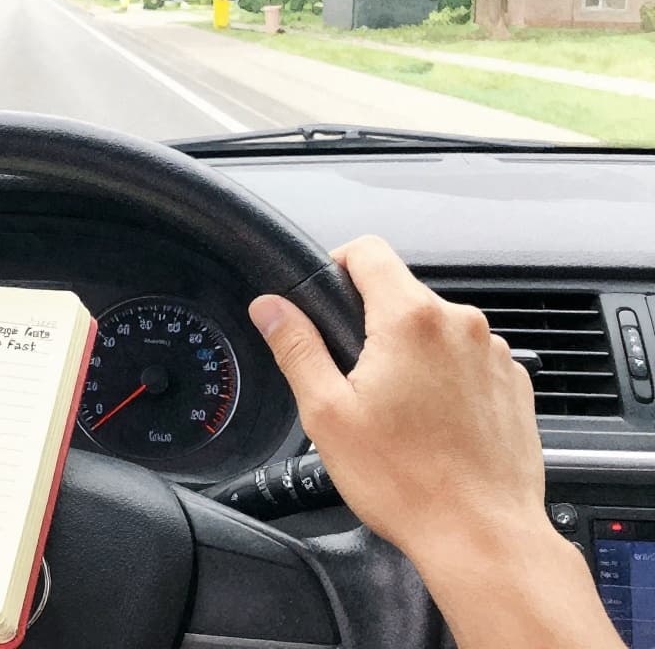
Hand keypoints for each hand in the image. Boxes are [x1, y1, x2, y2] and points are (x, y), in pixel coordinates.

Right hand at [247, 235, 543, 561]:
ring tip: (397, 414)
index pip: (369, 251)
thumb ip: (296, 347)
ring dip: (412, 355)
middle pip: (402, 294)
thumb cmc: (406, 481)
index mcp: (410, 320)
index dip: (337, 263)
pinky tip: (432, 425)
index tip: (327, 294)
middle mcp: (461, 324)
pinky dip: (446, 380)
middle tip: (354, 382)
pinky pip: (468, 361)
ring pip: (436, 330)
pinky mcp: (514, 383)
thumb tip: (270, 307)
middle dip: (372, 325)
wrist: (481, 534)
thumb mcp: (326, 412)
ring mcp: (494, 354)